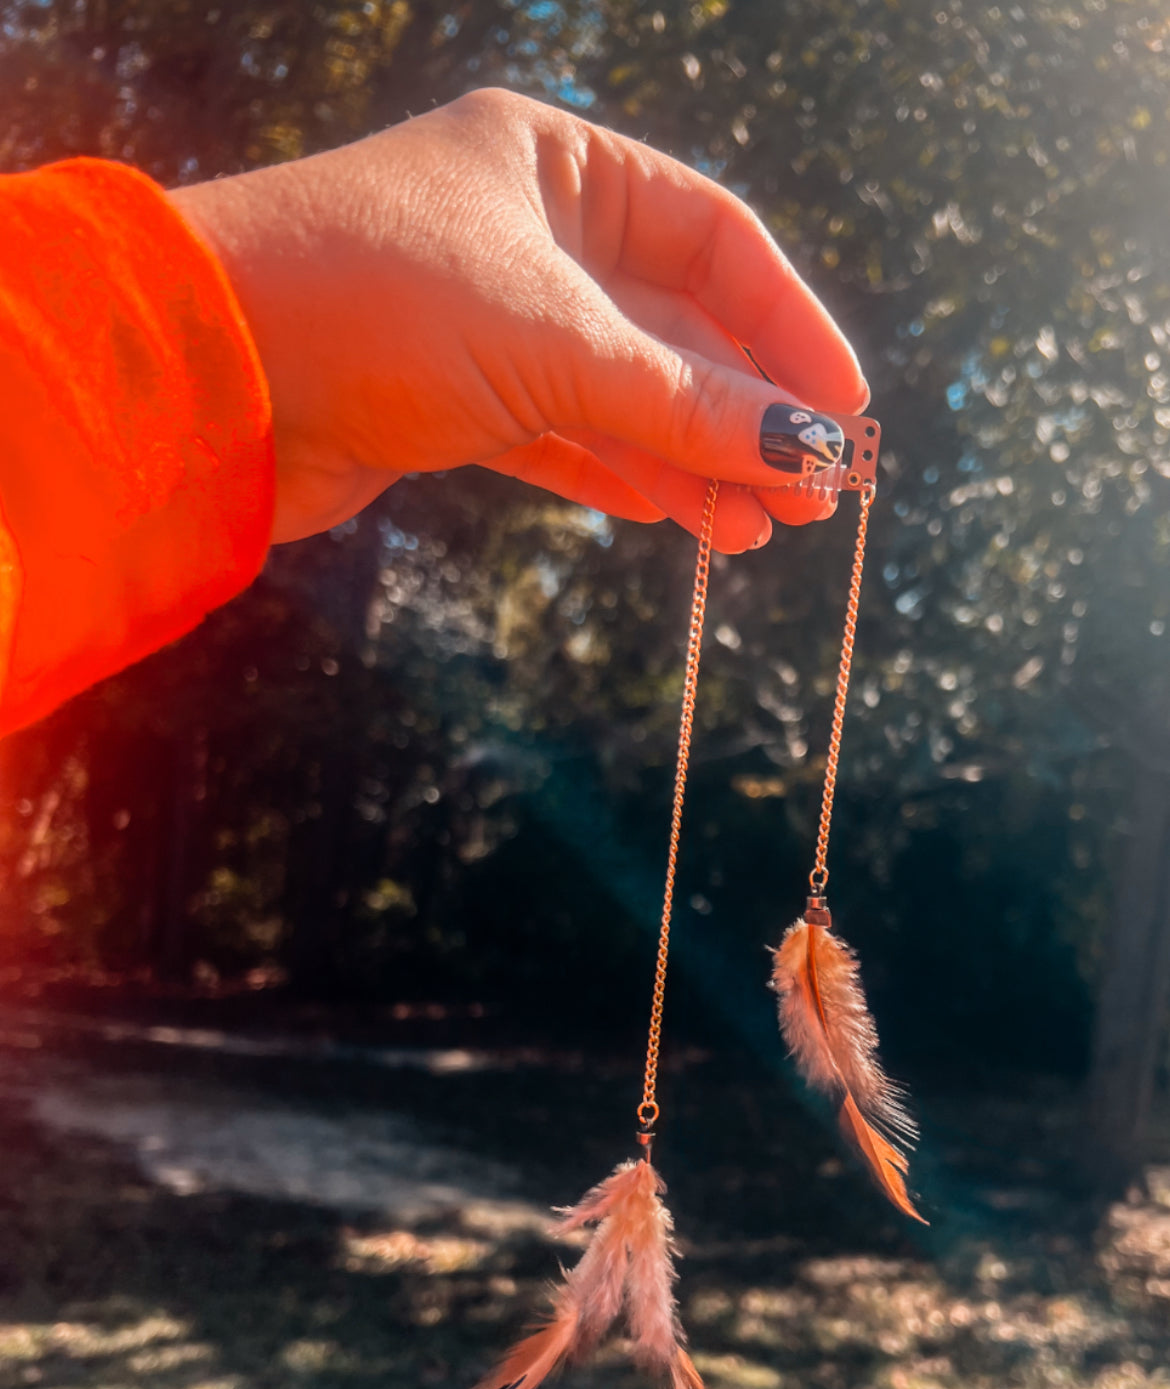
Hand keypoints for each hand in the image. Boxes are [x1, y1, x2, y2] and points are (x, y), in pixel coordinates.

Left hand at [170, 89, 867, 552]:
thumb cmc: (376, 304)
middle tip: (813, 493)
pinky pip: (564, 435)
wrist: (205, 380)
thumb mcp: (559, 344)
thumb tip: (812, 447)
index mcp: (555, 163)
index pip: (713, 237)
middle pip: (673, 324)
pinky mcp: (448, 398)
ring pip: (621, 391)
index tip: (844, 407)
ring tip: (758, 530)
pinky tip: (683, 518)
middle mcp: (524, 231)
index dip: (789, 323)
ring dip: (692, 459)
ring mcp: (485, 318)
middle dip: (743, 410)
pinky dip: (623, 475)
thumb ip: (691, 401)